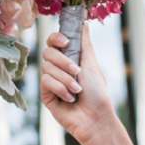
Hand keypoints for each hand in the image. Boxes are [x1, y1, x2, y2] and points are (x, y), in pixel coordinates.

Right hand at [40, 24, 118, 144]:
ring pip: (47, 68)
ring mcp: (51, 82)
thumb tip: (85, 25)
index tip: (66, 42)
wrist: (96, 118)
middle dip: (63, 62)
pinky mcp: (46, 95)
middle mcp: (58, 69)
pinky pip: (45, 82)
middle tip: (76, 72)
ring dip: (65, 79)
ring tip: (77, 91)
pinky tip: (70, 99)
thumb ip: (85, 45)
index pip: (54, 42)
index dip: (56, 38)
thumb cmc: (98, 93)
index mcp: (69, 59)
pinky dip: (60, 89)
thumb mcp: (91, 65)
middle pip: (48, 52)